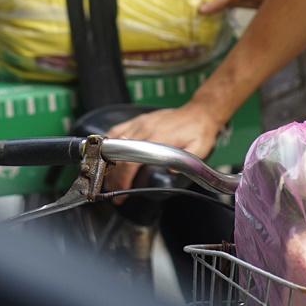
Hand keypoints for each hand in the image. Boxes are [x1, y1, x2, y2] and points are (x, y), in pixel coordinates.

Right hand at [103, 104, 225, 191]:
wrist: (199, 112)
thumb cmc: (199, 131)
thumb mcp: (199, 148)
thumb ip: (186, 161)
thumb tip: (169, 171)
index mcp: (158, 139)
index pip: (131, 161)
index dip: (123, 179)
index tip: (121, 192)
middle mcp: (145, 130)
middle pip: (119, 155)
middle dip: (113, 176)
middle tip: (113, 190)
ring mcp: (140, 123)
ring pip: (114, 143)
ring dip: (108, 161)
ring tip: (108, 176)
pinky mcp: (139, 120)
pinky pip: (117, 129)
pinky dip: (108, 142)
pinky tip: (106, 152)